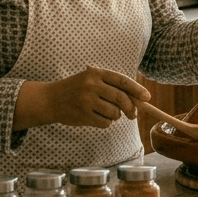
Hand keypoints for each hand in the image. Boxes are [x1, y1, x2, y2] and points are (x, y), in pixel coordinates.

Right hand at [16, 66, 150, 129]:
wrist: (50, 100)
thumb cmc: (76, 89)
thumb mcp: (92, 80)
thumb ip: (112, 86)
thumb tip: (139, 100)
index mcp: (96, 73)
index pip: (122, 81)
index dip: (137, 90)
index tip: (147, 98)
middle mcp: (91, 85)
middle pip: (121, 99)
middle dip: (131, 108)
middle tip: (133, 114)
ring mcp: (86, 101)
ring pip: (114, 113)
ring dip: (115, 116)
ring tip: (105, 111)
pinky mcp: (83, 115)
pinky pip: (105, 123)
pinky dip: (105, 123)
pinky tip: (96, 117)